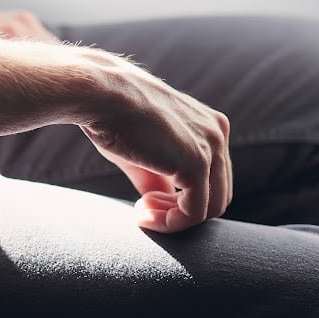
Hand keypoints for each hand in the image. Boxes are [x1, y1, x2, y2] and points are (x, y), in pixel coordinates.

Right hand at [79, 54, 232, 233]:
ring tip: (142, 212)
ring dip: (173, 220)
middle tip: (144, 209)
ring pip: (210, 209)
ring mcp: (211, 147)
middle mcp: (218, 133)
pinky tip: (142, 214)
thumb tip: (163, 203)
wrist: (100, 94)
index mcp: (210, 125)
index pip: (213, 178)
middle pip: (217, 195)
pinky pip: (194, 213)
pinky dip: (169, 223)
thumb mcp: (144, 150)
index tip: (146, 201)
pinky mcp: (197, 163)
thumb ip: (160, 177)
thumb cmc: (113, 115)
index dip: (181, 199)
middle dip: (180, 211)